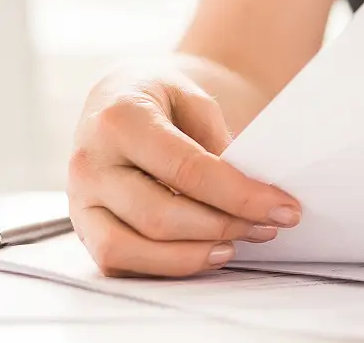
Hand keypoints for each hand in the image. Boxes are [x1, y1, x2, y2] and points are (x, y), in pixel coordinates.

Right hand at [68, 68, 300, 276]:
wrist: (116, 98)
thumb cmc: (160, 97)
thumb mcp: (193, 95)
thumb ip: (216, 140)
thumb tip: (245, 191)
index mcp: (119, 120)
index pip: (188, 170)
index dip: (241, 196)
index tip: (284, 209)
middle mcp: (89, 164)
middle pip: (159, 217)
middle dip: (223, 227)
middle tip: (268, 226)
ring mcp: (79, 200)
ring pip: (129, 249)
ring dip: (192, 256)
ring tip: (237, 244)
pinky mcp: (83, 227)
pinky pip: (118, 262)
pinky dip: (164, 266)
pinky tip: (204, 253)